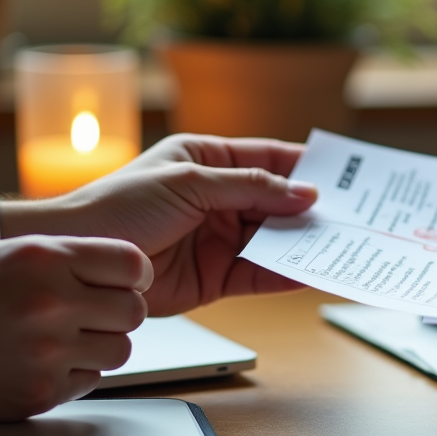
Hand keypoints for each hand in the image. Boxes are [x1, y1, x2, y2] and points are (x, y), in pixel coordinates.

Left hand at [0, 134, 317, 315]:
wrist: (83, 259)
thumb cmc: (119, 206)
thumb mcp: (189, 183)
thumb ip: (249, 187)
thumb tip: (303, 193)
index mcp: (207, 162)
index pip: (266, 158)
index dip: (303, 165)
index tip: (341, 174)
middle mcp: (217, 199)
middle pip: (277, 202)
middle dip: (311, 209)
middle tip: (353, 214)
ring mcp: (218, 239)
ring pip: (273, 239)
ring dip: (303, 242)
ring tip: (341, 244)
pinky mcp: (215, 277)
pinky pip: (260, 274)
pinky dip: (285, 274)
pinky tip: (310, 272)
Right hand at [0, 236, 150, 421]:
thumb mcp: (13, 253)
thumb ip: (72, 258)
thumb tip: (131, 272)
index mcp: (45, 259)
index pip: (133, 265)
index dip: (134, 275)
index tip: (126, 281)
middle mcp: (50, 303)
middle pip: (134, 311)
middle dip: (120, 312)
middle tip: (96, 313)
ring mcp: (45, 352)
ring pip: (119, 350)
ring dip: (101, 344)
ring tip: (66, 336)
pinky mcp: (37, 392)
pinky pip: (90, 380)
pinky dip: (74, 372)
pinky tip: (42, 359)